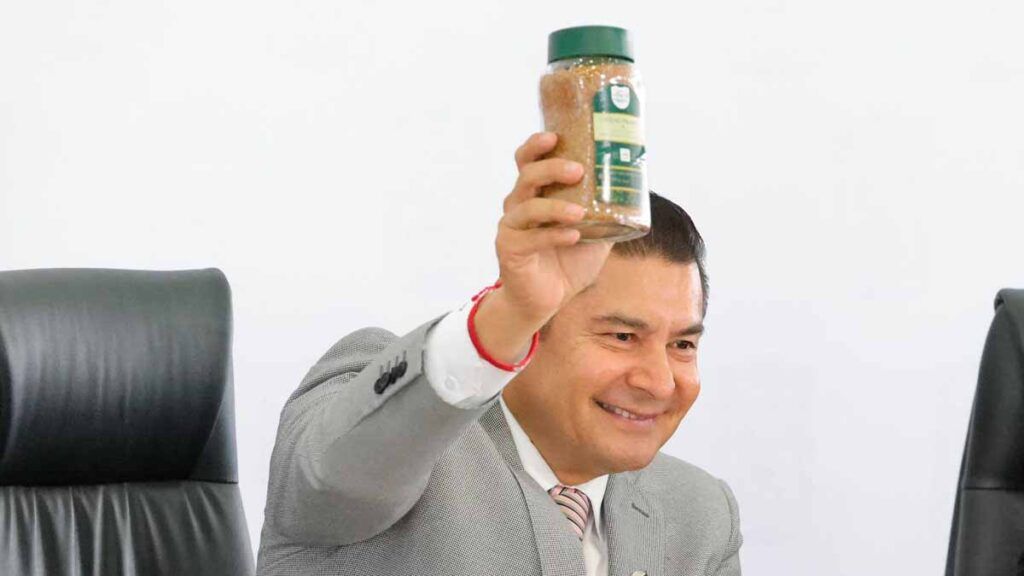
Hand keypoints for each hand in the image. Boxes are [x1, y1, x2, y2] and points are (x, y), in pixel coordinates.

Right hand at [494, 131, 614, 324]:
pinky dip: (552, 235)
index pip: (528, 161)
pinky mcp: (510, 250)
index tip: (554, 136)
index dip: (536, 145)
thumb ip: (608, 212)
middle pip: (527, 176)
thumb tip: (640, 190)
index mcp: (536, 194)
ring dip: (555, 207)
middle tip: (577, 171)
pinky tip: (572, 236)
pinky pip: (531, 239)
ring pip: (527, 207)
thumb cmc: (567, 262)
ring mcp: (511, 228)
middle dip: (550, 169)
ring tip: (579, 213)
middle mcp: (518, 206)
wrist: (547, 299)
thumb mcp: (595, 233)